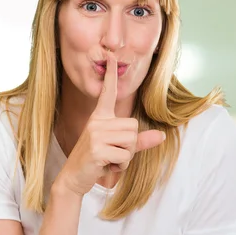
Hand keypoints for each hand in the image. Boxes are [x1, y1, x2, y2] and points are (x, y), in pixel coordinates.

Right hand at [57, 52, 165, 195]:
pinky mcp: (97, 149)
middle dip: (131, 145)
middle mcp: (97, 122)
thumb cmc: (97, 161)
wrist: (74, 177)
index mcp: (99, 118)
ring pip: (130, 141)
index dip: (111, 76)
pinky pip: (125, 156)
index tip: (112, 57)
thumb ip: (138, 141)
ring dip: (127, 157)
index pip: (108, 94)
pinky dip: (121, 166)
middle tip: (115, 154)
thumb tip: (161, 136)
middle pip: (133, 126)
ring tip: (110, 160)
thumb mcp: (117, 149)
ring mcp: (95, 135)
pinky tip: (107, 166)